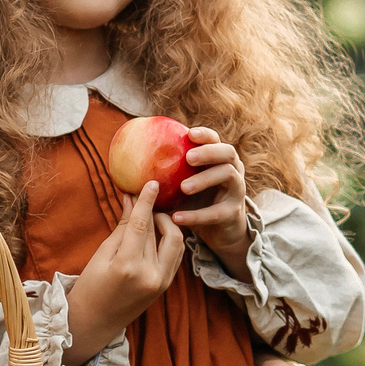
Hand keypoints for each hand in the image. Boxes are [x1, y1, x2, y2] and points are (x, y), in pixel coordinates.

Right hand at [64, 183, 185, 360]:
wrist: (95, 321)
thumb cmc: (90, 287)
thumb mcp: (102, 254)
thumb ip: (123, 227)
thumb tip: (132, 199)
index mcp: (128, 266)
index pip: (142, 224)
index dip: (147, 201)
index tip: (151, 182)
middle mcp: (150, 275)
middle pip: (163, 231)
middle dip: (156, 211)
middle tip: (146, 200)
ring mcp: (161, 282)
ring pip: (175, 241)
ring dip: (167, 225)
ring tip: (151, 217)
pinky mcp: (166, 286)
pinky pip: (175, 255)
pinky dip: (169, 240)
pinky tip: (157, 233)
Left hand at [167, 127, 251, 278]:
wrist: (219, 231)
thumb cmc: (195, 202)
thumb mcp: (181, 185)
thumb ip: (164, 174)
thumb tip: (128, 164)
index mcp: (219, 159)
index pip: (215, 140)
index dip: (204, 134)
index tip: (188, 134)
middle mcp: (233, 170)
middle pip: (228, 152)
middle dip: (209, 152)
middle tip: (188, 158)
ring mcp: (237, 191)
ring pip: (227, 175)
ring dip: (204, 179)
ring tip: (184, 187)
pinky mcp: (233, 213)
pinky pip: (216, 212)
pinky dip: (196, 215)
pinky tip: (177, 217)